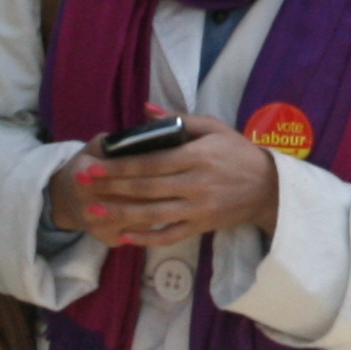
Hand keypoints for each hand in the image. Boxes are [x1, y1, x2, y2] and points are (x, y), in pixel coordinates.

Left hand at [84, 118, 281, 246]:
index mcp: (196, 157)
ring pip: (152, 215)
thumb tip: (145, 110)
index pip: (150, 163)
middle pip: (145, 188)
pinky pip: (169, 235)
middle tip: (81, 183)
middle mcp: (194, 184)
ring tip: (92, 212)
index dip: (119, 165)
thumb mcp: (215, 127)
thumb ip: (179, 119)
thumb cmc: (238, 152)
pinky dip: (145, 238)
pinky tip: (123, 237)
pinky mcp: (200, 227)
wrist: (269, 187)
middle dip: (110, 187)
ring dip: (119, 215)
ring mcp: (197, 208)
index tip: (93, 164)